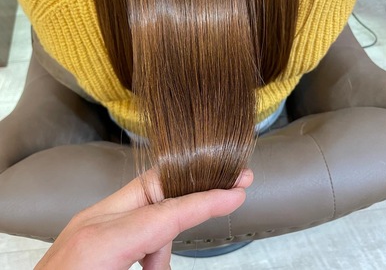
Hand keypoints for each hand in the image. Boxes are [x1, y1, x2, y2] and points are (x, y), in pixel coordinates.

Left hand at [35, 169, 253, 269]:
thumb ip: (157, 263)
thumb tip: (173, 253)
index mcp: (100, 242)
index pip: (167, 212)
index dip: (207, 199)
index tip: (237, 190)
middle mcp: (94, 222)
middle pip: (156, 186)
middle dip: (194, 187)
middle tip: (231, 185)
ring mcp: (88, 223)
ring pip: (146, 203)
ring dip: (166, 230)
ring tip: (156, 267)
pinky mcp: (88, 229)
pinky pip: (131, 217)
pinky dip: (149, 236)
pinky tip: (148, 263)